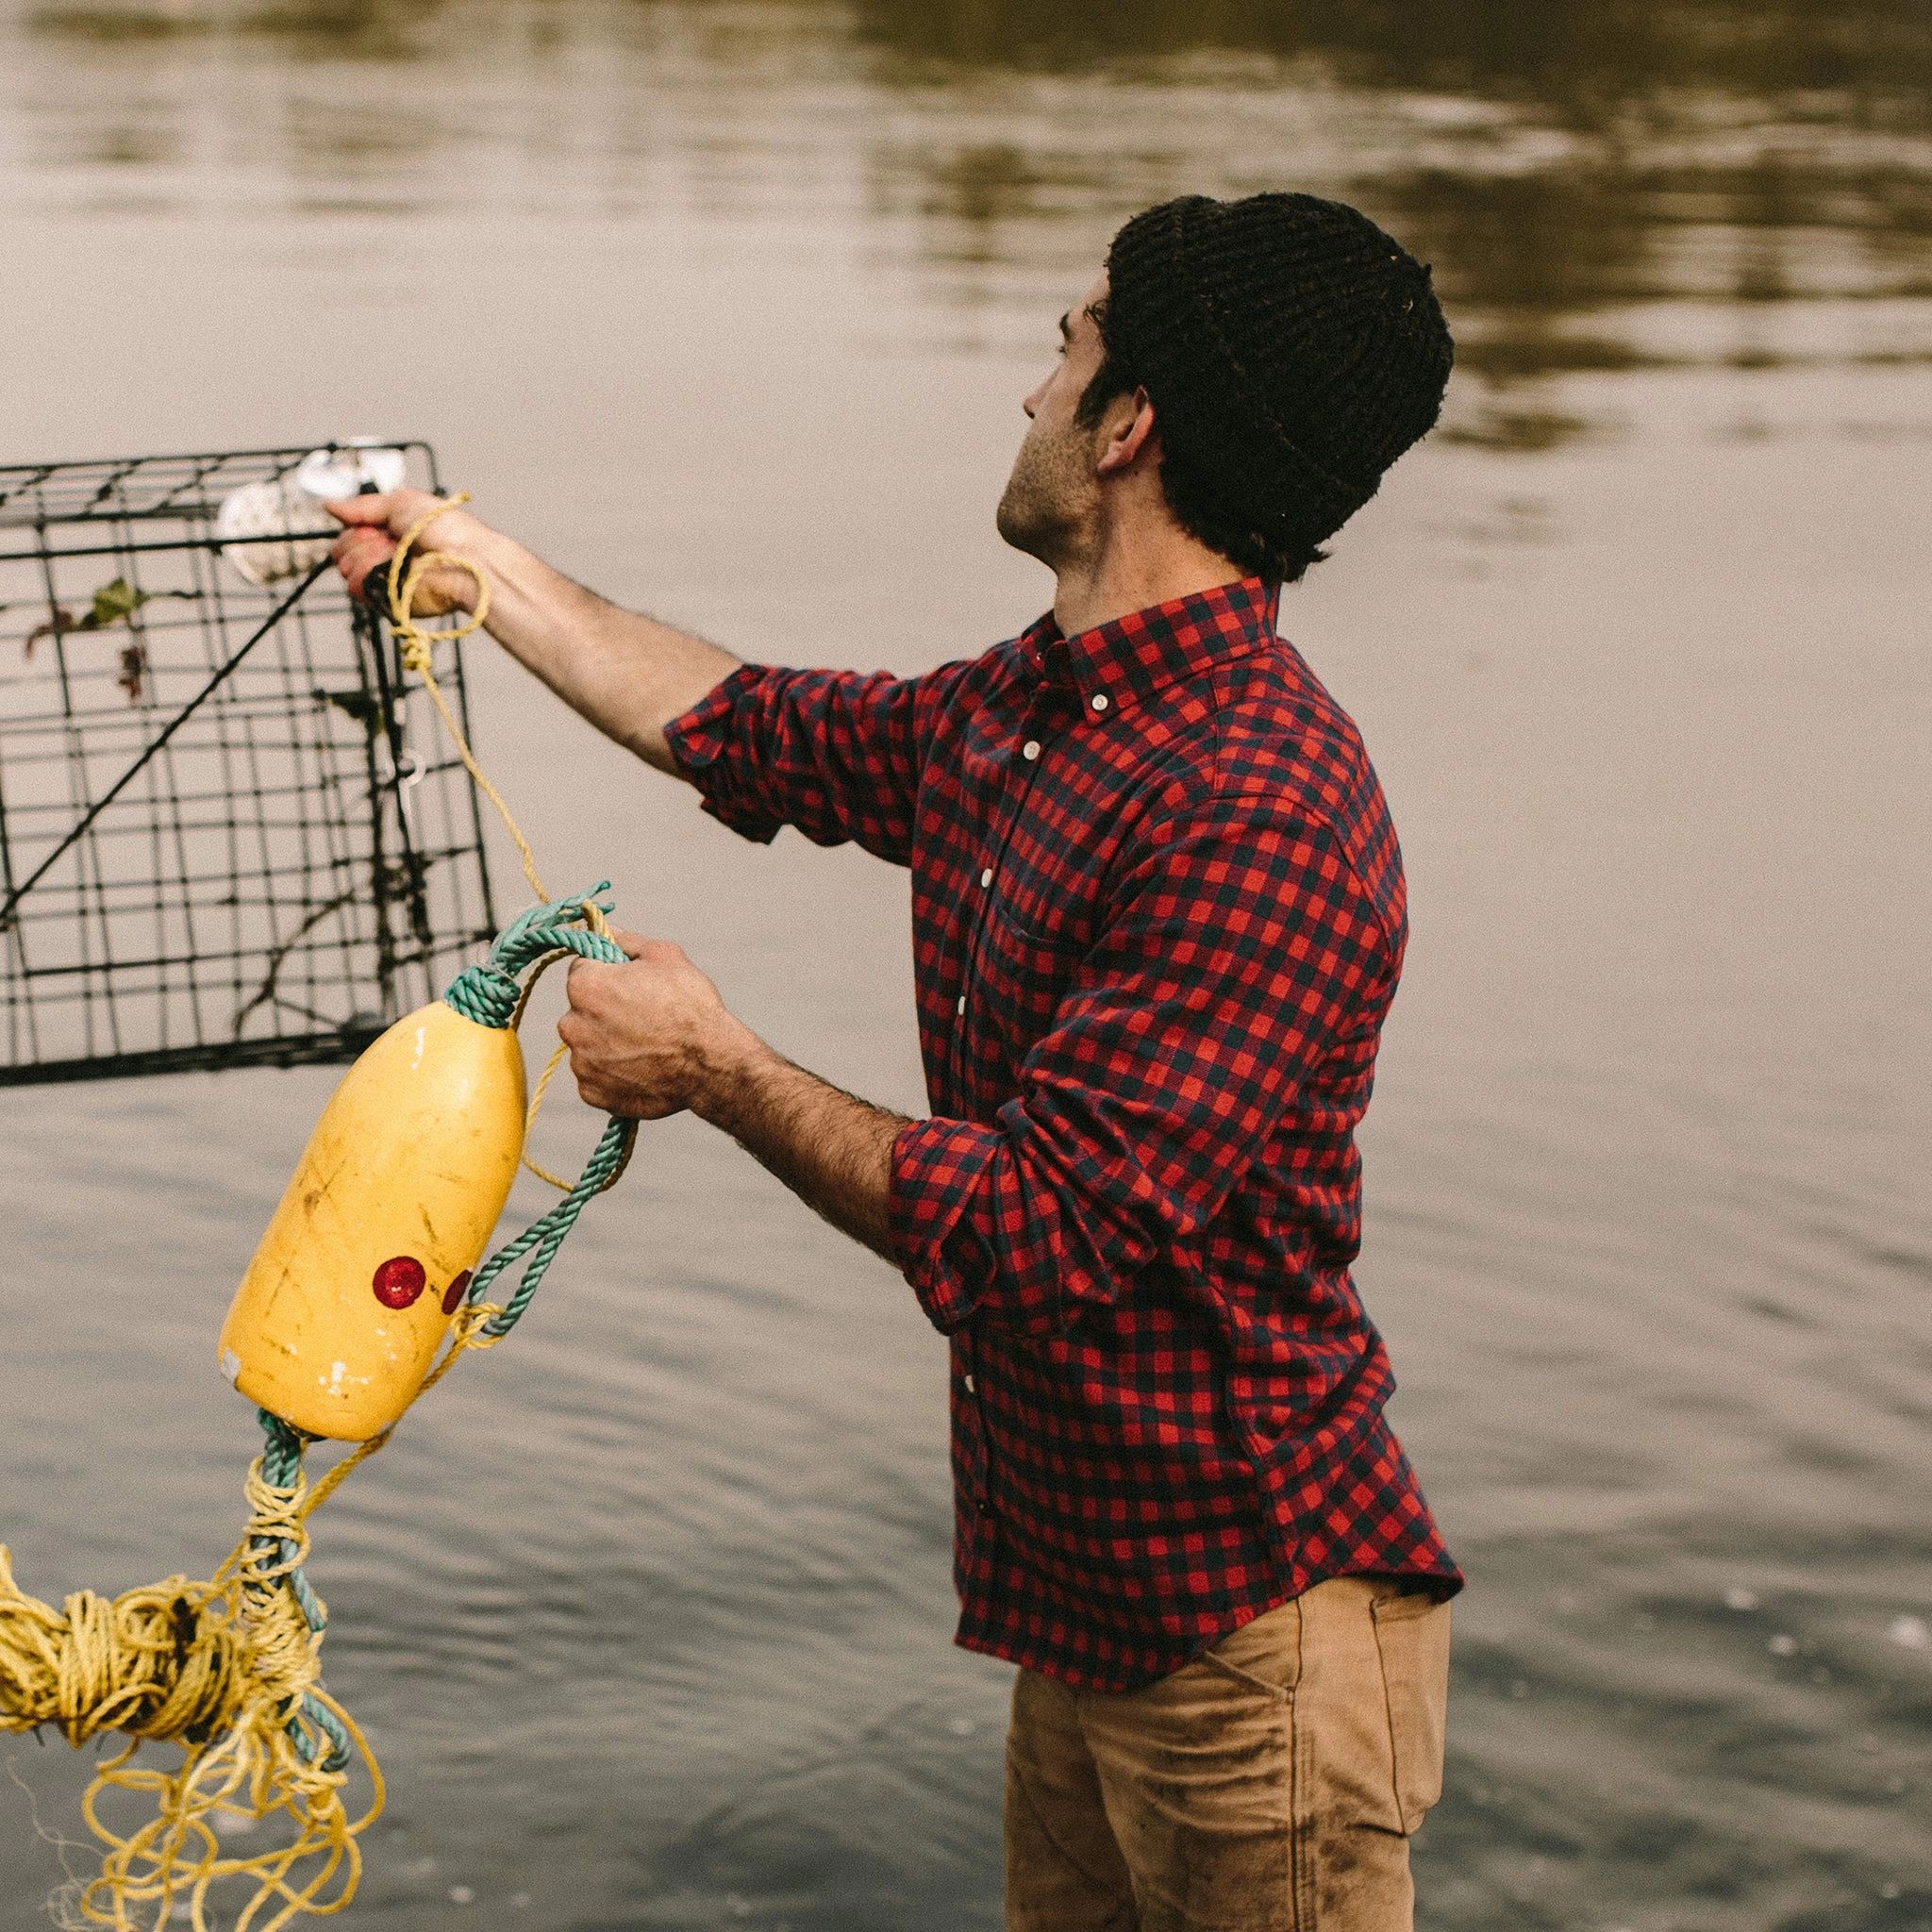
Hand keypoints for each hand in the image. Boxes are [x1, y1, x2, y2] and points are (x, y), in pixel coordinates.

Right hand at [326, 489, 489, 614]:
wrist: (464, 560)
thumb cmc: (444, 528)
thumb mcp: (402, 503)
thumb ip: (364, 506)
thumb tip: (331, 506)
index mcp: (391, 533)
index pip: (352, 533)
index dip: (354, 529)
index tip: (372, 527)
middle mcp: (387, 557)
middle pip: (345, 551)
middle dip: (357, 542)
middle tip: (386, 541)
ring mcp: (388, 580)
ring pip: (348, 570)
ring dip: (362, 558)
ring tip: (390, 554)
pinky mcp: (391, 601)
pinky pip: (359, 591)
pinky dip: (363, 578)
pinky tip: (380, 570)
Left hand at [558, 930, 755, 1118]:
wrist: (711, 1066)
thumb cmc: (691, 1007)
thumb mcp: (665, 956)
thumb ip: (627, 941)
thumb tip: (607, 931)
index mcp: (585, 986)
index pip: (582, 969)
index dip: (608, 973)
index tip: (631, 984)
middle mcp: (572, 1025)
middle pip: (582, 1010)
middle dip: (604, 1010)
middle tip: (643, 1017)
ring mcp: (581, 1063)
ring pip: (588, 1044)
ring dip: (608, 1043)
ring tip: (646, 1046)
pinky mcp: (591, 1093)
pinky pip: (595, 1076)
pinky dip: (613, 1073)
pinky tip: (641, 1068)